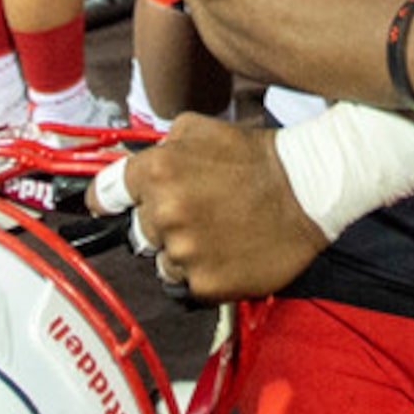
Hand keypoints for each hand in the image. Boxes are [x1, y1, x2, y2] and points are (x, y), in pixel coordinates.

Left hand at [91, 116, 329, 300]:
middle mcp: (165, 214)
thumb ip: (160, 147)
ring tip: (219, 232)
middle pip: (138, 231)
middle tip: (196, 212)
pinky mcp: (207, 284)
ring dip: (183, 252)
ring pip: (163, 262)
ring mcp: (185, 252)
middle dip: (160, 224)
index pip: (105, 195)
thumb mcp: (199, 128)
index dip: (106, 202)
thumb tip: (133, 168)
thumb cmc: (255, 156)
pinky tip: (230, 252)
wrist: (308, 189)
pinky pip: (189, 286)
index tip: (106, 208)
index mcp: (157, 171)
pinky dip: (206, 273)